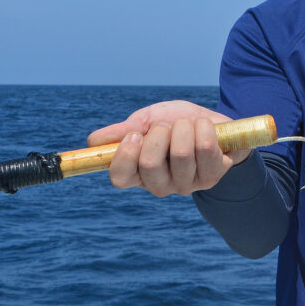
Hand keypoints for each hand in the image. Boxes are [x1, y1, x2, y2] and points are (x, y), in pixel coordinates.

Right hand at [87, 100, 241, 196]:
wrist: (210, 122)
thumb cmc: (174, 123)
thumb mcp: (147, 120)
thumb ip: (124, 130)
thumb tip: (93, 142)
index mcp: (137, 172)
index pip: (120, 178)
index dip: (125, 155)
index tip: (135, 134)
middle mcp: (160, 185)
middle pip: (150, 165)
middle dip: (159, 134)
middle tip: (166, 126)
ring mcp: (186, 184)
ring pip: (181, 154)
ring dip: (184, 127)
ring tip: (187, 125)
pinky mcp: (211, 178)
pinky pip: (205, 149)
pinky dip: (204, 128)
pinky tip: (205, 128)